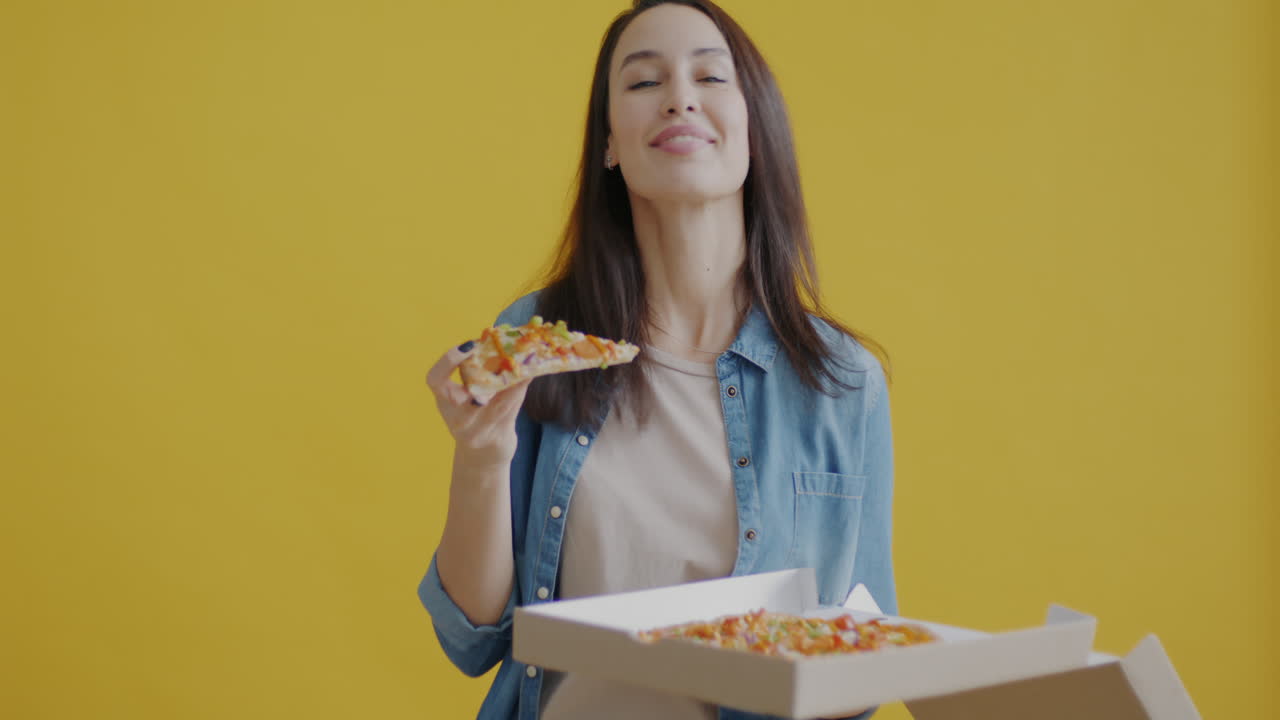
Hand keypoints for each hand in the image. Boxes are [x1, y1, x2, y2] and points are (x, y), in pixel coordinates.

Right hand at [425, 341, 531, 468]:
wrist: (485, 456)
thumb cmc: (478, 417)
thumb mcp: (470, 395)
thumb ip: (481, 371)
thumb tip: (506, 339)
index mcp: (445, 402)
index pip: (435, 380)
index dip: (447, 362)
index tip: (468, 345)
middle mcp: (457, 418)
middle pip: (461, 397)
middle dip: (480, 374)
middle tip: (498, 354)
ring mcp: (476, 432)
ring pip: (494, 404)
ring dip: (510, 379)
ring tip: (522, 356)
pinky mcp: (496, 438)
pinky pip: (511, 409)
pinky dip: (521, 389)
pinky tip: (532, 372)